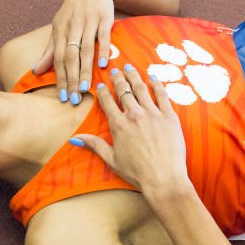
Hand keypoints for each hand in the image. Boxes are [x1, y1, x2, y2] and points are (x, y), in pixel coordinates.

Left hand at [33, 0, 113, 103]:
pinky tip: (104, 65)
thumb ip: (49, 51)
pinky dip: (104, 49)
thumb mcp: (58, 28)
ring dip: (85, 69)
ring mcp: (88, 22)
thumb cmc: (72, 11)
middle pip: (70, 57)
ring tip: (85, 88)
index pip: (58, 59)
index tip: (62, 97)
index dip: (60, 78)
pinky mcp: (104, 18)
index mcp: (60, 31)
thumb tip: (36, 71)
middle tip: (74, 98)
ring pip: (86, 49)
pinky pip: (104, 36)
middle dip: (72, 79)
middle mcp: (72, 27)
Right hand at [70, 65, 189, 195]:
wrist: (163, 178)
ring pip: (141, 89)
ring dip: (134, 76)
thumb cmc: (137, 172)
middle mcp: (134, 115)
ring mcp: (153, 114)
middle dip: (118, 79)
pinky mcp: (169, 116)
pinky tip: (154, 77)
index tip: (101, 84)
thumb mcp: (111, 159)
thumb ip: (95, 145)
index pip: (108, 102)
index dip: (103, 91)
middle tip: (115, 70)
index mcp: (119, 125)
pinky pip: (162, 95)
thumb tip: (74, 138)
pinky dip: (157, 84)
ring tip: (130, 67)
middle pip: (124, 91)